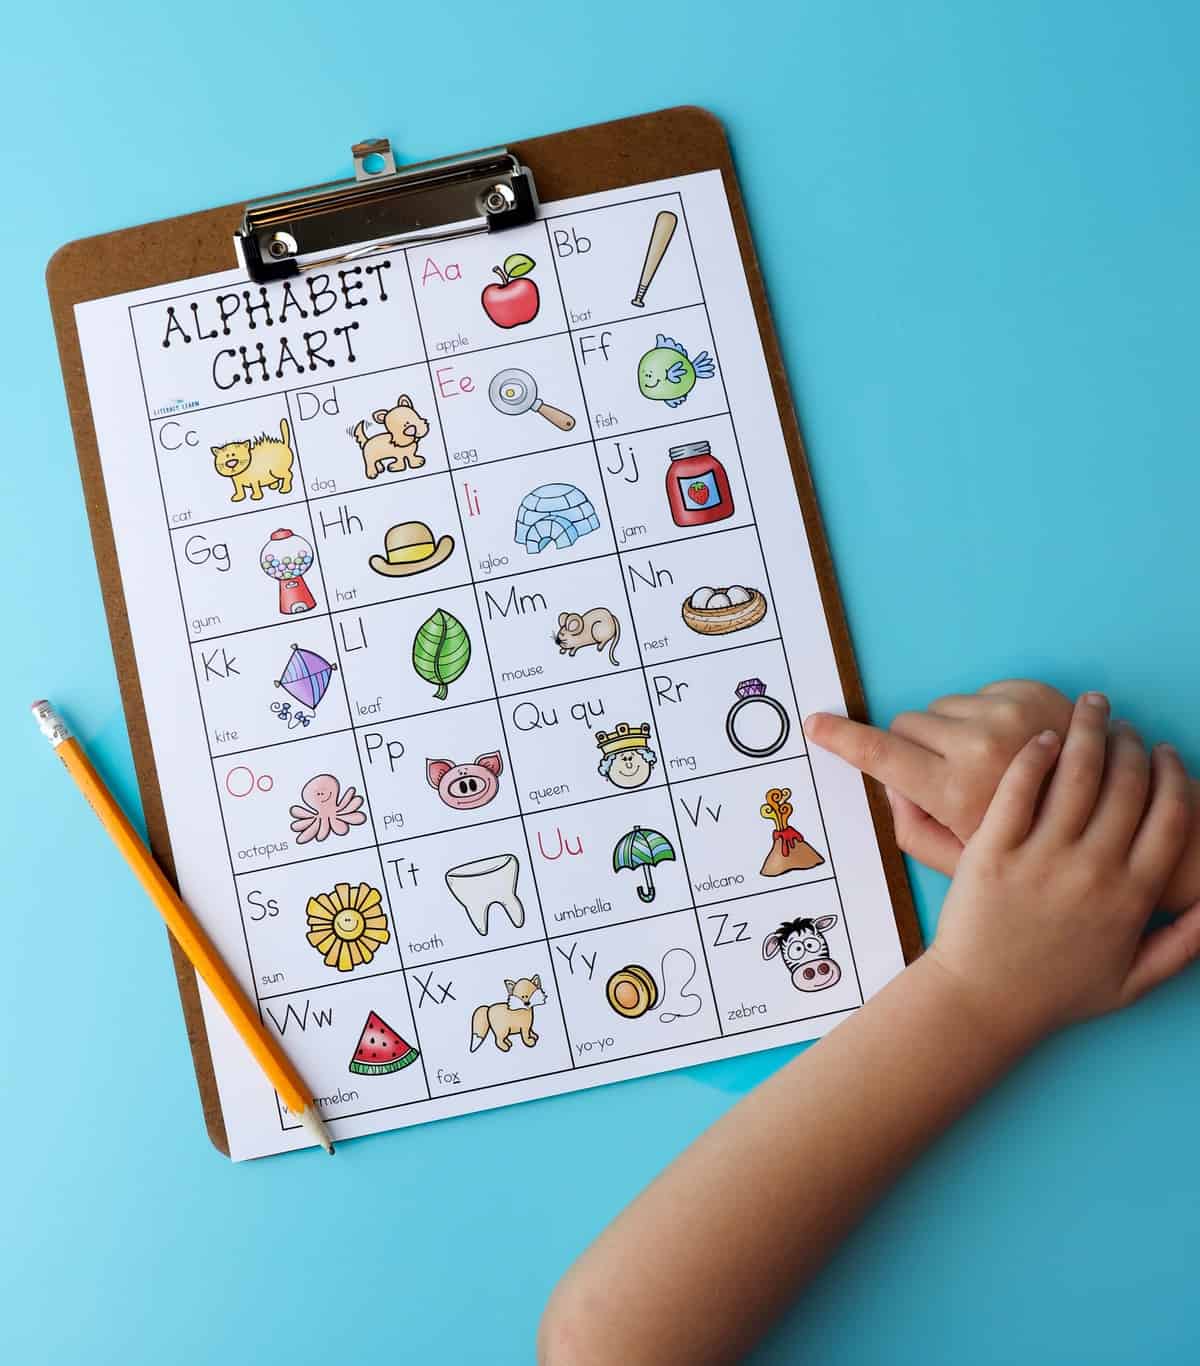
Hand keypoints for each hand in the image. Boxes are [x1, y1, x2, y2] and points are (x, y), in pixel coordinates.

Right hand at [805, 680, 1073, 873]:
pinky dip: (984, 716)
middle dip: (913, 749)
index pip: (881, 754)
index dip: (843, 738)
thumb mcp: (961, 864)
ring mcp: (1010, 714)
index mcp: (956, 791)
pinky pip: (977, 694)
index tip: (817, 723)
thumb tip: (891, 784)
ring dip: (951, 732)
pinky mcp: (1034, 693)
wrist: (1123, 829)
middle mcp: (980, 744)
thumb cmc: (1037, 859)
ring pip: (941, 707)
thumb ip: (912, 828)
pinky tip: (1015, 748)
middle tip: (946, 781)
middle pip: (907, 725)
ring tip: (990, 767)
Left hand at [927, 693, 1199, 1046]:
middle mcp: (1092, 871)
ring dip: (1089, 732)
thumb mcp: (1134, 981)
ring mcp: (1041, 859)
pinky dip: (1035, 756)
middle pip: (1126, 786)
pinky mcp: (992, 851)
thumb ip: (1184, 942)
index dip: (1174, 777)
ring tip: (1090, 709)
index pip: (1170, 817)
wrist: (981, 1002)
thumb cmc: (1055, 993)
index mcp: (1132, 897)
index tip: (1166, 754)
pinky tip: (1044, 737)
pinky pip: (1019, 790)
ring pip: (1076, 777)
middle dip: (1131, 745)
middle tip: (1124, 727)